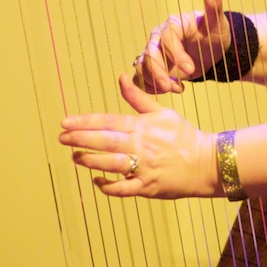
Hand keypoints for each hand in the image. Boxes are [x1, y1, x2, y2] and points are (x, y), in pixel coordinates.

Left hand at [59, 73, 217, 198]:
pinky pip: (123, 188)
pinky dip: (108, 186)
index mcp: (143, 126)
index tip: (65, 122)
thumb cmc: (182, 135)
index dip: (85, 122)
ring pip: (111, 164)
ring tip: (74, 157)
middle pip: (105, 141)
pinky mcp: (148, 187)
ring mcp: (144, 167)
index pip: (108, 121)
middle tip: (62, 138)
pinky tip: (97, 180)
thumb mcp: (162, 112)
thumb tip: (121, 77)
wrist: (205, 162)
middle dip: (81, 139)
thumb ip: (137, 98)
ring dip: (90, 161)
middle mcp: (141, 145)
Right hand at [133, 0, 232, 93]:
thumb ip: (214, 8)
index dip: (175, 54)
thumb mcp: (217, 24)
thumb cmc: (214, 34)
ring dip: (155, 82)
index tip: (190, 69)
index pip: (167, 38)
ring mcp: (154, 54)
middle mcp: (159, 38)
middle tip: (175, 88)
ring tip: (177, 89)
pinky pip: (141, 78)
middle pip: (149, 54)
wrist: (211, 51)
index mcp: (173, 25)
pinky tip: (171, 90)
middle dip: (159, 72)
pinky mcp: (153, 69)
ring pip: (142, 67)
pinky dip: (150, 88)